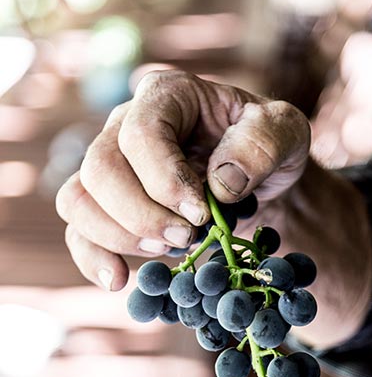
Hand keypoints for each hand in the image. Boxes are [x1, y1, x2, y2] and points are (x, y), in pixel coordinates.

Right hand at [55, 70, 309, 290]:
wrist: (262, 182)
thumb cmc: (268, 149)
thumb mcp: (287, 134)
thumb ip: (262, 144)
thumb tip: (220, 183)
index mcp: (168, 96)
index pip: (140, 134)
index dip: (164, 180)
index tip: (201, 214)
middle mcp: (125, 124)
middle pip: (100, 169)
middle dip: (141, 215)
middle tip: (186, 239)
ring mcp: (111, 166)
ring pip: (79, 200)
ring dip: (119, 236)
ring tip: (167, 251)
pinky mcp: (107, 206)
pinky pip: (78, 231)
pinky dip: (93, 258)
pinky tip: (118, 280)